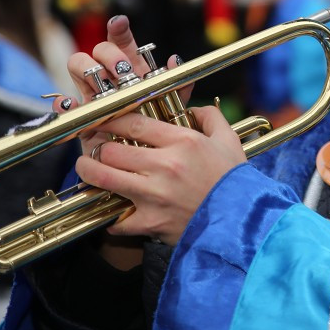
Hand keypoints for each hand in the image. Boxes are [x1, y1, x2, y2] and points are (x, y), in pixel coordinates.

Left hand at [48, 14, 237, 245]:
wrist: (243, 221)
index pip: (132, 123)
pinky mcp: (150, 222)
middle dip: (95, 146)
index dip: (109, 120)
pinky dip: (112, 215)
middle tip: (93, 145)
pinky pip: (117, 218)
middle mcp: (164, 166)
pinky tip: (112, 210)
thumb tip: (193, 108)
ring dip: (88, 171)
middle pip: (110, 150)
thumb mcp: (228, 140)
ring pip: (103, 177)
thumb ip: (210, 117)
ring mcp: (154, 195)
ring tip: (86, 168)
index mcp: (182, 142)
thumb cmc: (235, 181)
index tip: (101, 120)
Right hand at [53, 15, 191, 158]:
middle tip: (123, 69)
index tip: (120, 23)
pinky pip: (63, 104)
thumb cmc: (156, 127)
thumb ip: (177, 85)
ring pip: (77, 66)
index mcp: (132, 71)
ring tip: (102, 83)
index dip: (119, 31)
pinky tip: (71, 103)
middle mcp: (109, 78)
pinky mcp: (81, 117)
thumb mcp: (171, 106)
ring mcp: (92, 95)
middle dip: (109, 54)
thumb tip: (175, 59)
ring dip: (88, 69)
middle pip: (99, 50)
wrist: (140, 158)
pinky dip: (64, 102)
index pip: (123, 44)